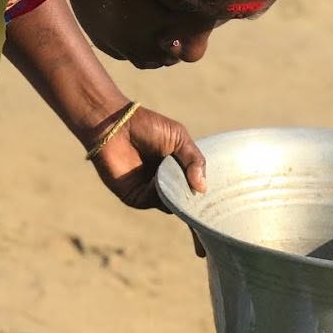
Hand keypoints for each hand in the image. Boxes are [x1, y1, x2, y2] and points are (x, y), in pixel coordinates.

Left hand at [91, 105, 205, 210]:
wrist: (116, 125)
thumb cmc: (147, 126)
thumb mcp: (179, 139)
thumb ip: (194, 161)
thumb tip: (203, 189)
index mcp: (177, 171)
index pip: (194, 190)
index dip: (203, 195)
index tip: (216, 206)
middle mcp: (165, 185)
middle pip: (184, 203)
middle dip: (193, 202)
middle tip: (202, 198)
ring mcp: (150, 193)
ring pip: (171, 205)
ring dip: (176, 193)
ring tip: (175, 175)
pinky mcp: (135, 197)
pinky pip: (154, 202)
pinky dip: (160, 192)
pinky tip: (158, 177)